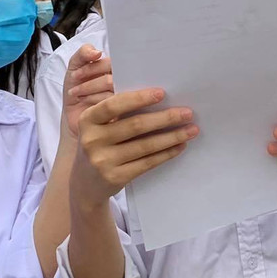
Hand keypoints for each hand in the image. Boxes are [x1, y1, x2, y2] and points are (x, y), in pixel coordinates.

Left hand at [63, 44, 113, 138]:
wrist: (72, 115)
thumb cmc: (76, 89)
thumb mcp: (74, 67)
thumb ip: (83, 53)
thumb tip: (98, 52)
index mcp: (114, 68)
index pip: (113, 62)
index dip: (94, 67)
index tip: (75, 75)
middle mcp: (122, 80)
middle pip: (114, 76)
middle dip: (91, 81)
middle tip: (75, 83)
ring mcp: (124, 97)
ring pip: (113, 88)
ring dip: (90, 89)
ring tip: (76, 93)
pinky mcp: (122, 112)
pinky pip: (113, 103)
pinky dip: (94, 101)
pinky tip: (84, 102)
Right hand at [71, 89, 198, 205]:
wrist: (86, 184)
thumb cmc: (98, 146)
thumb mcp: (98, 127)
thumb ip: (117, 113)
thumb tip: (158, 98)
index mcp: (87, 120)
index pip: (114, 105)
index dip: (139, 98)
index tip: (163, 93)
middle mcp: (92, 140)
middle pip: (135, 125)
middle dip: (165, 118)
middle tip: (187, 112)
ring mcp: (103, 161)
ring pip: (145, 145)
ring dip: (172, 136)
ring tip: (191, 130)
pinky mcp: (115, 177)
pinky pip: (147, 163)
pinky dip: (166, 153)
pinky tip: (179, 146)